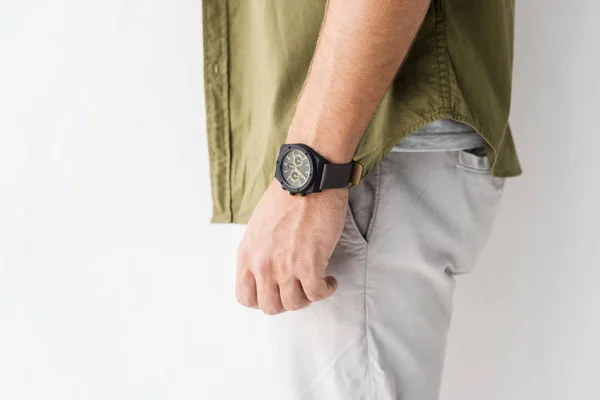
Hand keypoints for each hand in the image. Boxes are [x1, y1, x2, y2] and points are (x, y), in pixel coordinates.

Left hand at [236, 179, 346, 314]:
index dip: (263, 300)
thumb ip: (258, 251)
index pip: (245, 297)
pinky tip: (329, 281)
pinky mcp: (309, 265)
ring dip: (308, 297)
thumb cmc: (286, 198)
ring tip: (317, 283)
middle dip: (287, 302)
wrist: (308, 181)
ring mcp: (285, 267)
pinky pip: (317, 294)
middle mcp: (262, 264)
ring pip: (295, 304)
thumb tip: (267, 271)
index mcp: (247, 254)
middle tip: (299, 290)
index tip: (276, 292)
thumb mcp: (258, 227)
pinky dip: (326, 290)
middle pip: (271, 306)